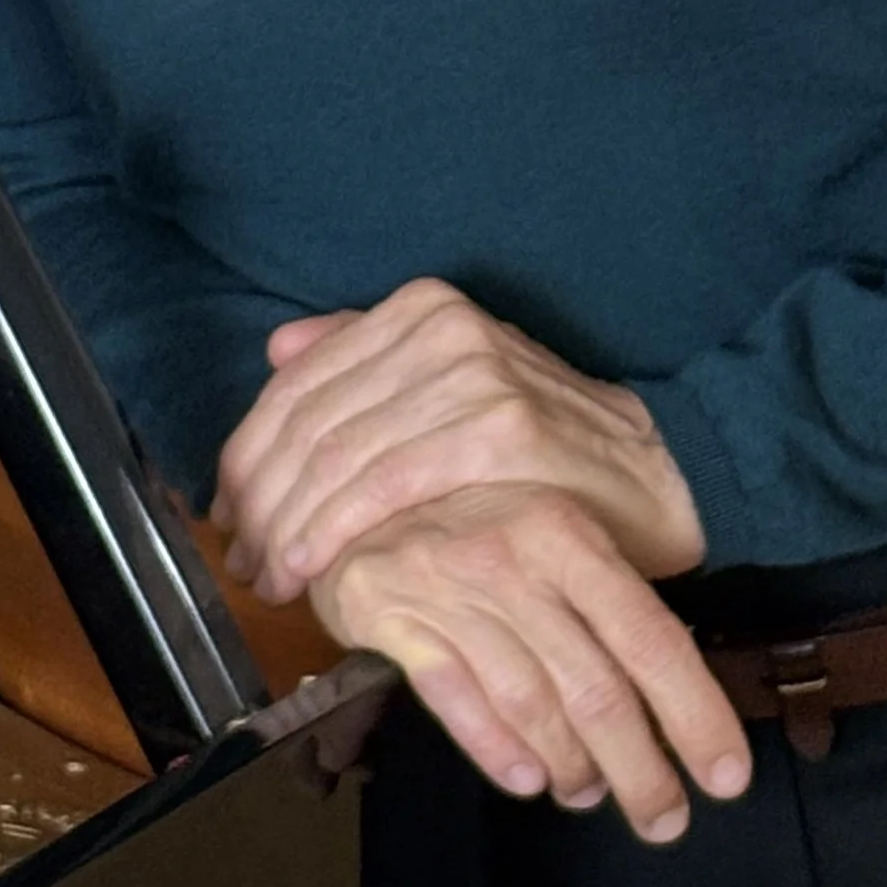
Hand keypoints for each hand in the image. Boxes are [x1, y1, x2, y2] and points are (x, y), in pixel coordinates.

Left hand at [213, 277, 705, 600]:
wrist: (658, 468)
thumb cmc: (547, 441)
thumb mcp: (456, 382)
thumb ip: (368, 358)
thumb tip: (280, 348)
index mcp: (418, 309)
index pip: (298, 384)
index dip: (248, 454)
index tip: (228, 513)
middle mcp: (439, 328)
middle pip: (308, 420)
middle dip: (260, 499)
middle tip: (242, 559)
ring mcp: (471, 373)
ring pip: (338, 455)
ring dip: (289, 526)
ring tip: (271, 577)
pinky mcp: (501, 428)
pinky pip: (389, 484)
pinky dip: (338, 531)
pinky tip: (313, 572)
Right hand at [309, 481, 750, 837]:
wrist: (357, 467)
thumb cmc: (475, 504)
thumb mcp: (549, 517)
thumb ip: (604, 585)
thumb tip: (675, 672)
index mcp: (567, 529)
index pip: (650, 636)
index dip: (694, 713)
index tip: (727, 777)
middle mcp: (513, 558)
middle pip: (596, 689)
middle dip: (642, 770)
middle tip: (665, 820)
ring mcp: (448, 587)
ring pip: (531, 703)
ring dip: (573, 767)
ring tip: (592, 795)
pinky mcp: (388, 613)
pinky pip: (454, 697)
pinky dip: (496, 747)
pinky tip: (527, 779)